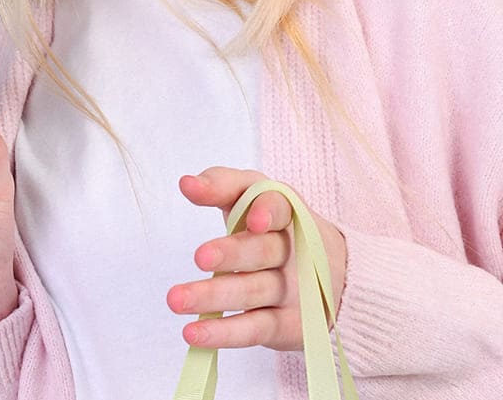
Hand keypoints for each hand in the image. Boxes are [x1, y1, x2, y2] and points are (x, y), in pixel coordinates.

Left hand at [168, 167, 348, 349]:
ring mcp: (295, 291)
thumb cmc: (277, 232)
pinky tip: (194, 333)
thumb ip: (222, 186)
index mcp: (288, 215)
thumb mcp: (255, 200)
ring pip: (254, 291)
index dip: (267, 211)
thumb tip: (187, 183)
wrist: (338, 278)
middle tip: (200, 256)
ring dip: (214, 296)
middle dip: (233, 253)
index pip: (281, 207)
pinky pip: (255, 328)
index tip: (252, 220)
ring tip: (176, 300)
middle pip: (264, 251)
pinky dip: (224, 332)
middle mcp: (296, 252)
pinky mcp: (288, 325)